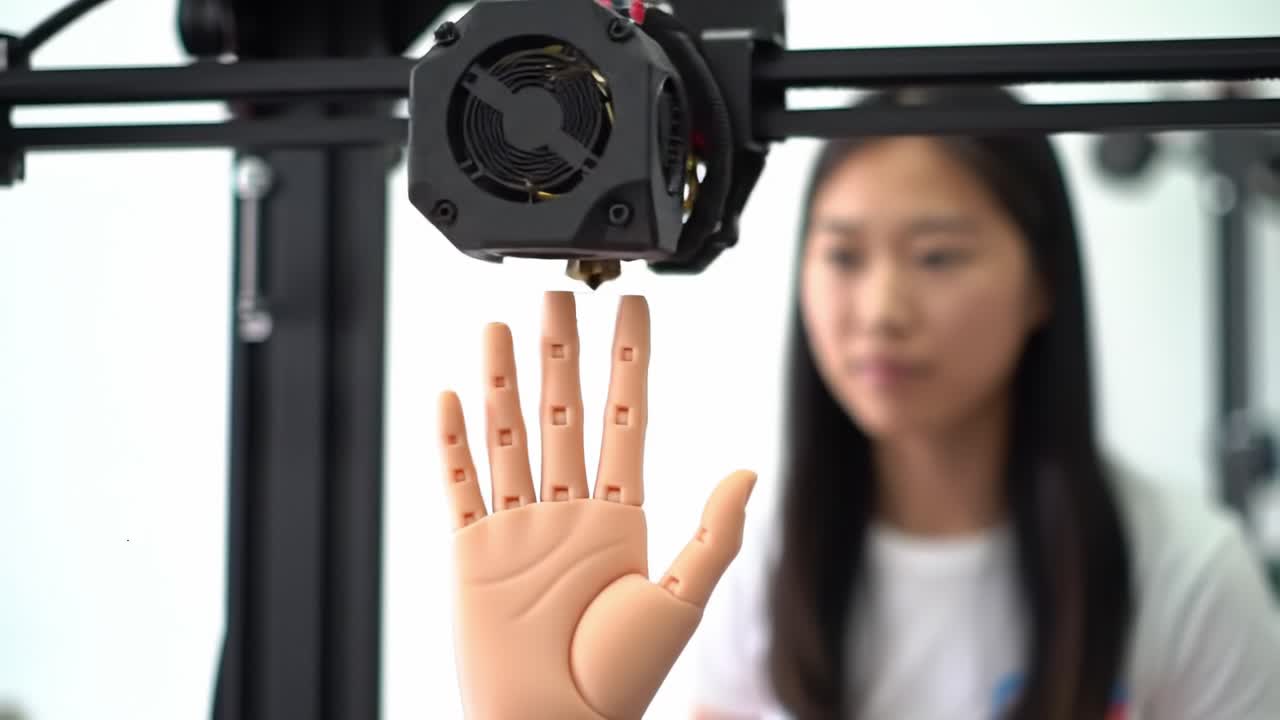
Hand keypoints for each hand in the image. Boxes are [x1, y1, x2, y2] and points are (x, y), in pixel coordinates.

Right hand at [437, 291, 756, 719]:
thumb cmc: (618, 681)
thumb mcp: (680, 600)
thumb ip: (714, 533)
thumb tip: (749, 472)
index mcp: (619, 518)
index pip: (626, 418)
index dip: (630, 362)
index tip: (634, 311)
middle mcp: (566, 512)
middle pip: (563, 412)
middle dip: (561, 352)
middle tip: (558, 294)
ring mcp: (517, 527)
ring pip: (508, 434)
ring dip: (502, 379)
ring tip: (500, 324)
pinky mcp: (472, 553)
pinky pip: (457, 485)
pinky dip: (450, 442)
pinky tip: (451, 396)